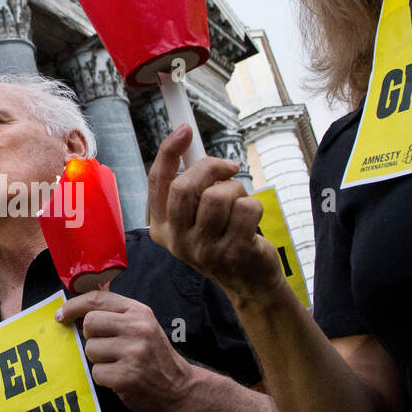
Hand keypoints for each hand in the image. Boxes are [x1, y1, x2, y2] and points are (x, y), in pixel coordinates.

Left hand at [56, 290, 194, 411]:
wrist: (180, 388)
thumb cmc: (154, 356)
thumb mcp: (142, 325)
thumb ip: (115, 313)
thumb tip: (80, 302)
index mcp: (139, 312)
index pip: (97, 299)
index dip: (74, 305)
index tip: (61, 315)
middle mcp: (137, 328)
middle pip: (89, 324)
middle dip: (91, 338)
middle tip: (107, 347)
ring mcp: (133, 352)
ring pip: (90, 350)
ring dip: (98, 361)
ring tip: (118, 364)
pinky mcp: (127, 376)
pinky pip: (96, 373)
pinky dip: (104, 379)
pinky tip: (120, 379)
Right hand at [147, 123, 287, 302]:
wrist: (249, 282)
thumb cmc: (223, 238)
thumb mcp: (196, 216)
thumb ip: (191, 185)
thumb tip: (187, 138)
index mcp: (162, 228)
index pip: (158, 182)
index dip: (169, 151)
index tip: (184, 129)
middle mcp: (177, 241)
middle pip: (185, 186)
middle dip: (211, 167)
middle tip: (229, 168)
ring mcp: (203, 251)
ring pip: (218, 195)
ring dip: (236, 190)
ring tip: (239, 203)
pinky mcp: (232, 253)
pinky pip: (245, 208)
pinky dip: (254, 205)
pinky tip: (251, 221)